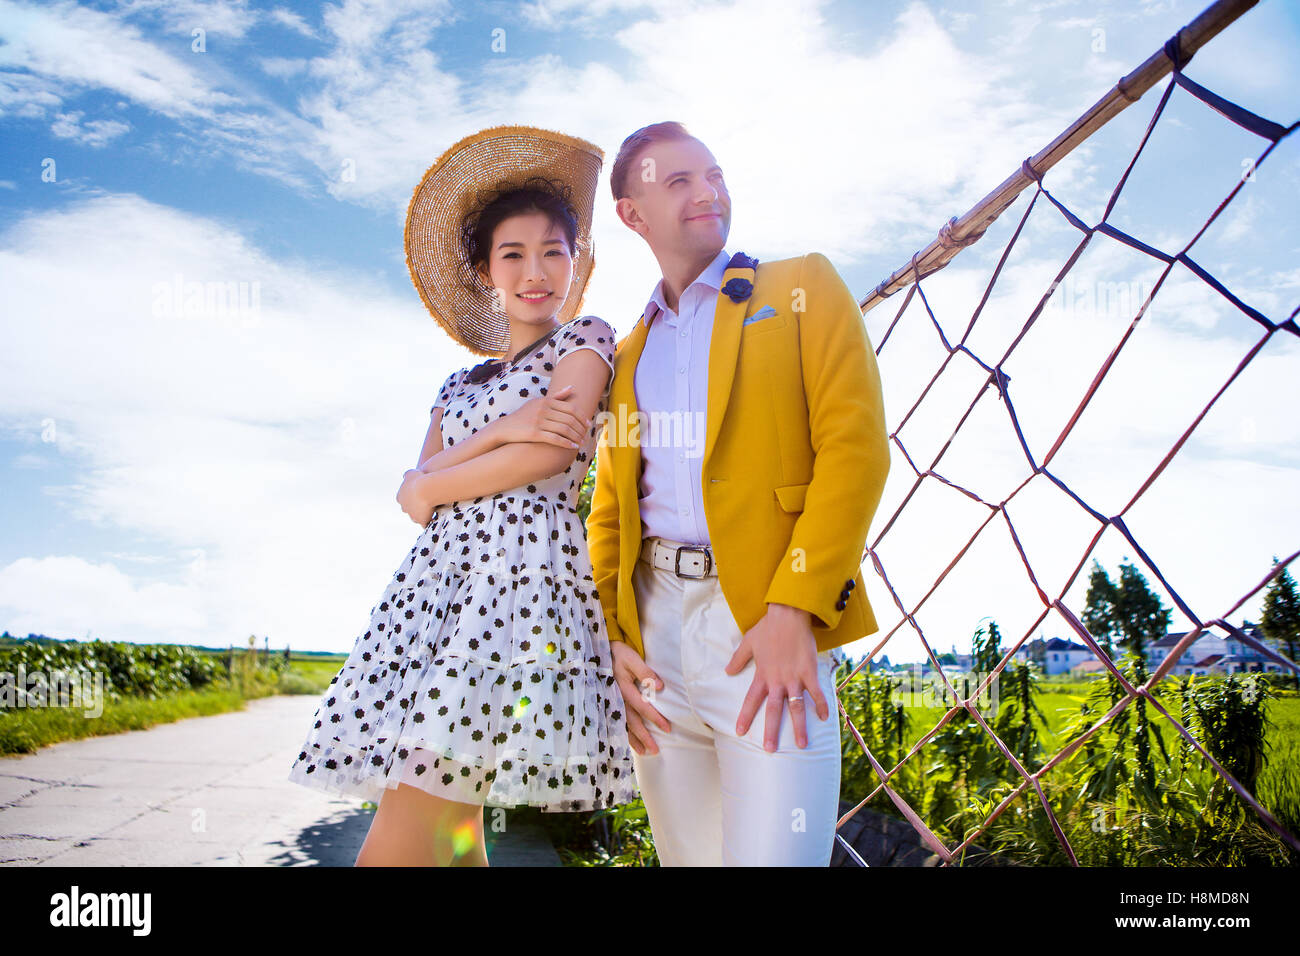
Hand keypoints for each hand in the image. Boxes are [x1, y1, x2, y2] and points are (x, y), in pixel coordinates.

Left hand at [396, 468, 433, 525]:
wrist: (426, 489)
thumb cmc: (419, 479)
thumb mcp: (411, 472)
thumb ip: (407, 475)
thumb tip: (405, 476)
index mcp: (400, 497)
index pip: (404, 500)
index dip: (412, 498)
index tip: (420, 495)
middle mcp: (404, 508)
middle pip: (409, 510)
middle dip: (416, 508)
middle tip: (426, 503)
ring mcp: (412, 516)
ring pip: (416, 518)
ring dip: (422, 515)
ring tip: (431, 511)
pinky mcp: (421, 521)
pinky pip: (425, 524)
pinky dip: (429, 521)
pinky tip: (434, 518)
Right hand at [491, 384, 590, 448]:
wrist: (505, 428)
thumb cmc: (524, 415)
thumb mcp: (539, 402)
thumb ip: (556, 396)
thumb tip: (572, 388)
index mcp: (547, 401)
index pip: (571, 408)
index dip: (582, 417)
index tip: (588, 424)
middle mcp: (543, 409)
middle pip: (569, 419)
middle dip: (580, 428)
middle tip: (586, 435)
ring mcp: (539, 421)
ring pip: (564, 429)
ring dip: (575, 437)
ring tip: (581, 442)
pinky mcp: (534, 433)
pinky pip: (555, 438)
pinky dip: (566, 443)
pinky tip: (573, 447)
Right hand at [610, 640, 669, 755]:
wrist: (598, 652)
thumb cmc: (618, 654)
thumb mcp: (631, 658)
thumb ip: (645, 672)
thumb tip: (659, 687)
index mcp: (622, 687)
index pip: (641, 706)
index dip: (654, 718)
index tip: (667, 729)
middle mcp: (616, 699)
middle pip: (632, 721)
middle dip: (644, 736)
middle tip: (655, 750)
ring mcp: (610, 703)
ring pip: (623, 725)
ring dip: (633, 739)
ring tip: (645, 752)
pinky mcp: (608, 704)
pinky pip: (615, 722)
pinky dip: (623, 734)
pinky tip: (630, 744)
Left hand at [725, 603, 828, 751]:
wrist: (788, 615)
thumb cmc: (768, 627)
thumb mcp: (748, 643)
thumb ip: (738, 659)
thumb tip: (727, 671)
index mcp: (762, 675)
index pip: (751, 700)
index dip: (745, 716)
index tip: (739, 732)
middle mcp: (777, 680)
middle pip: (773, 710)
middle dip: (770, 731)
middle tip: (769, 750)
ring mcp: (794, 678)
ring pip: (795, 707)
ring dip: (799, 727)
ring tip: (802, 744)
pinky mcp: (809, 672)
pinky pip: (816, 692)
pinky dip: (821, 705)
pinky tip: (824, 718)